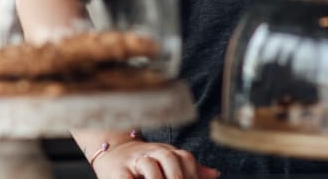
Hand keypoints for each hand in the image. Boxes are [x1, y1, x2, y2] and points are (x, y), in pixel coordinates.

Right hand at [90, 139, 219, 178]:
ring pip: (149, 164)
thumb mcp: (167, 162)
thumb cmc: (144, 162)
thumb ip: (190, 169)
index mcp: (166, 151)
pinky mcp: (118, 172)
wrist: (111, 152)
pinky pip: (127, 178)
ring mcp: (134, 161)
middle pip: (169, 157)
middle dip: (178, 177)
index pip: (185, 157)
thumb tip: (215, 174)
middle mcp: (152, 152)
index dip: (193, 173)